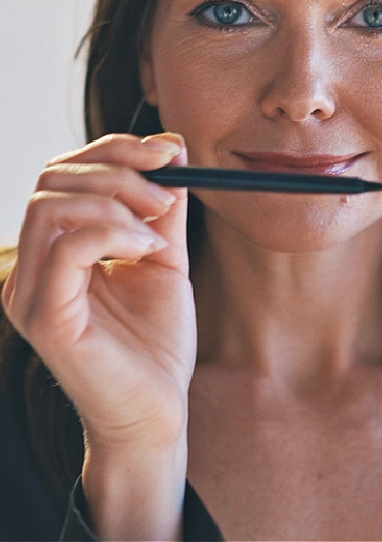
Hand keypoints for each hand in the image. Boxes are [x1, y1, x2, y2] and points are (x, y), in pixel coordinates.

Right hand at [2, 133, 196, 453]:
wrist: (157, 412)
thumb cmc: (156, 342)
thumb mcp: (164, 257)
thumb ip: (162, 207)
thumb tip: (174, 147)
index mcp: (53, 249)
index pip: (63, 172)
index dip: (114, 149)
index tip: (169, 150)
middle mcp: (31, 267)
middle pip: (51, 178)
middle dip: (118, 169)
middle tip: (167, 190)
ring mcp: (31, 293)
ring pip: (51, 205)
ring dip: (117, 200)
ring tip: (159, 228)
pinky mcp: (46, 317)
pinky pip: (67, 248)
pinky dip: (115, 233)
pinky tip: (150, 250)